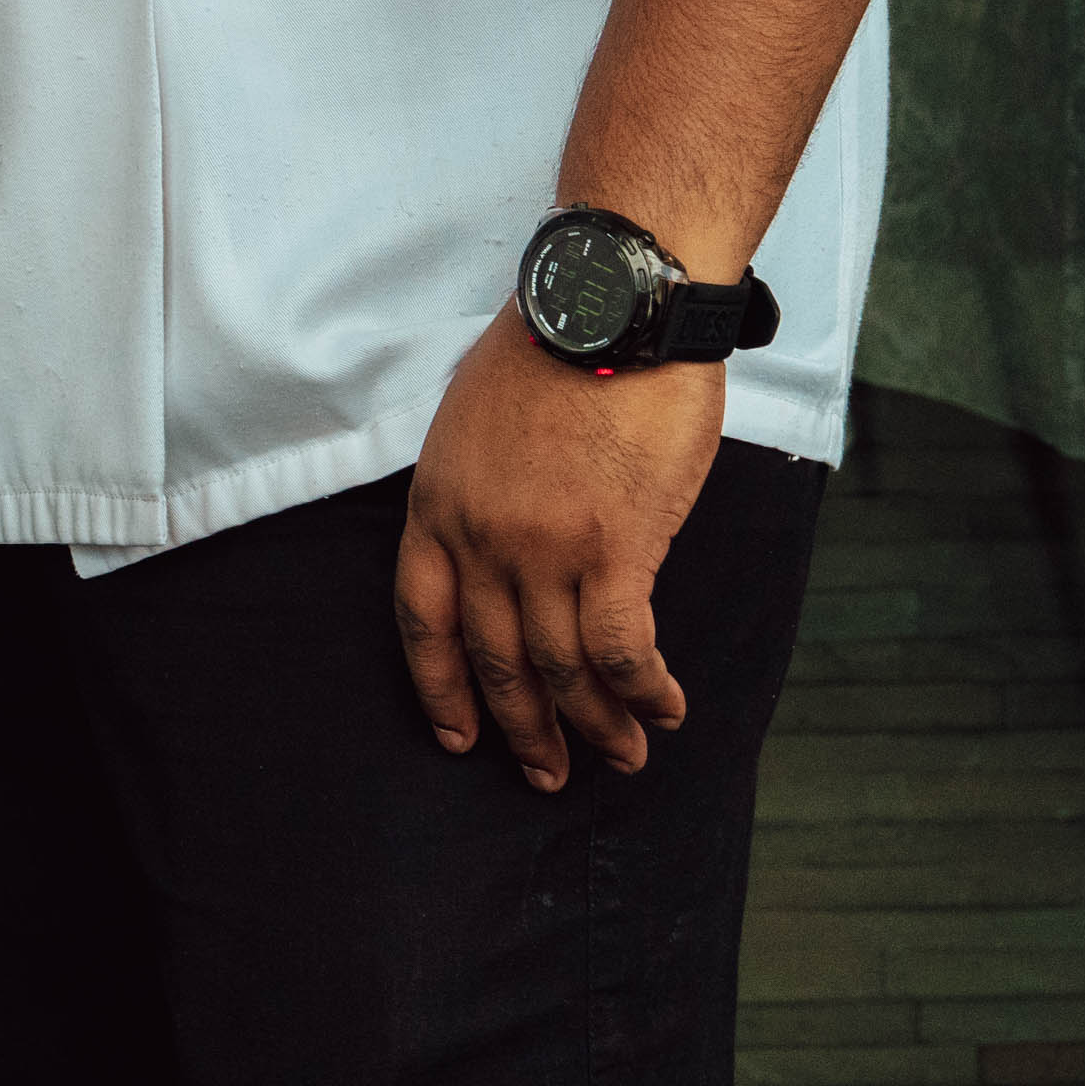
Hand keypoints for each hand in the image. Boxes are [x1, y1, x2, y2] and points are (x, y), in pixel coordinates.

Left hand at [397, 316, 725, 788]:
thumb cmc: (550, 353)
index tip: (458, 735)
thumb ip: (476, 494)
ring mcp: (545, 549)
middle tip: (550, 773)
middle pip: (495, 659)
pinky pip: (624, 649)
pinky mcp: (616, 549)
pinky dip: (645, 690)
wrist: (609, 313)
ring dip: (597, 725)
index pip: (421, 622)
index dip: (440, 688)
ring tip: (623, 756)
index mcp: (436, 507)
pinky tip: (663, 709)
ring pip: (564, 668)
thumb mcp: (471, 422)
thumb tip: (499, 550)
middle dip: (523, 728)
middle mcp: (481, 539)